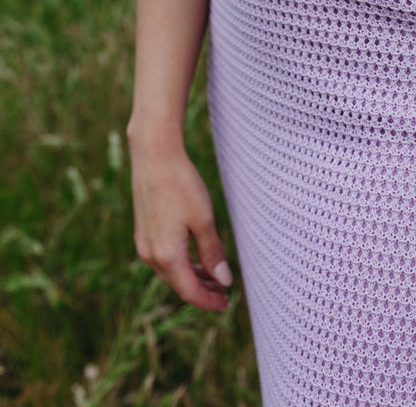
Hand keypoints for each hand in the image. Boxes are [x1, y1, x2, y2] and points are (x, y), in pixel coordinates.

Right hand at [128, 136, 232, 311]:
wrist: (154, 156)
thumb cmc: (181, 185)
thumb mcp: (204, 220)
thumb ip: (213, 253)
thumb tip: (224, 281)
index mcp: (167, 256)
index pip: (190, 291)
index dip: (209, 301)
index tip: (227, 304)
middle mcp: (150, 254)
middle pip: (179, 284)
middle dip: (203, 290)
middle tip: (225, 293)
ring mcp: (144, 243)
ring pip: (170, 271)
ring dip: (192, 276)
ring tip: (215, 276)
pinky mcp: (143, 231)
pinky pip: (163, 257)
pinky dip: (181, 262)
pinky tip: (196, 257)